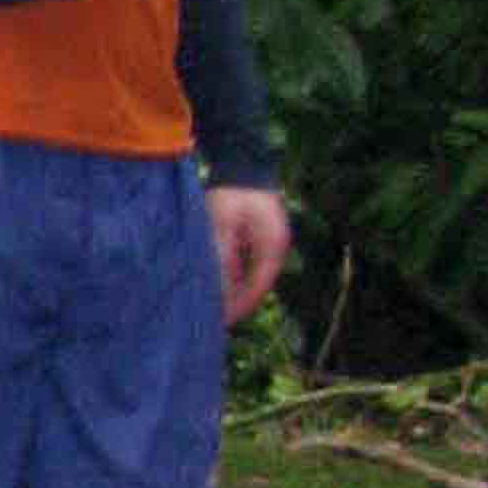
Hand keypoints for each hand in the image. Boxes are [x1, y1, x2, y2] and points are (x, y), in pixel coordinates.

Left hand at [208, 179, 291, 326]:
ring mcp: (269, 244)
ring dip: (234, 291)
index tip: (221, 322)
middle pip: (256, 286)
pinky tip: (217, 285)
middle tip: (213, 320)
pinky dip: (234, 276)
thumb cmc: (232, 193)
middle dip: (236, 303)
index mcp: (271, 248)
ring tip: (212, 307)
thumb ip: (222, 257)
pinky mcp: (260, 239)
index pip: (257, 288)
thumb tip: (218, 288)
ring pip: (251, 277)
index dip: (239, 307)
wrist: (243, 165)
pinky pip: (248, 265)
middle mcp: (275, 249)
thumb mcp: (222, 226)